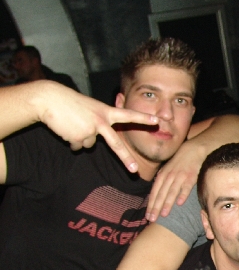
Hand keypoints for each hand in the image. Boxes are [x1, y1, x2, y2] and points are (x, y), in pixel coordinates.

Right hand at [36, 81, 157, 172]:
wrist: (49, 99)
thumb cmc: (71, 104)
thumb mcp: (91, 109)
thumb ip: (100, 123)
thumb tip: (95, 142)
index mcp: (106, 112)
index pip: (128, 115)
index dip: (143, 118)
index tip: (158, 121)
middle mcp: (101, 121)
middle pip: (116, 144)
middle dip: (125, 159)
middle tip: (135, 170)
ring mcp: (90, 130)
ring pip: (90, 144)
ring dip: (80, 138)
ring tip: (72, 124)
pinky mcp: (78, 137)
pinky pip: (78, 146)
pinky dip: (71, 140)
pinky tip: (66, 129)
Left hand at [146, 139, 206, 221]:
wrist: (194, 150)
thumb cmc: (180, 161)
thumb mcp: (167, 169)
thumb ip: (162, 181)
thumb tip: (156, 195)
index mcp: (162, 175)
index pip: (154, 192)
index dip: (151, 204)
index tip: (148, 216)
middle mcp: (169, 176)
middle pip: (161, 194)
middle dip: (156, 207)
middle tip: (152, 219)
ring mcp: (180, 176)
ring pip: (171, 192)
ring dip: (167, 203)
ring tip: (164, 215)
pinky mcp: (191, 176)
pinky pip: (186, 187)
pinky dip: (182, 194)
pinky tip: (180, 203)